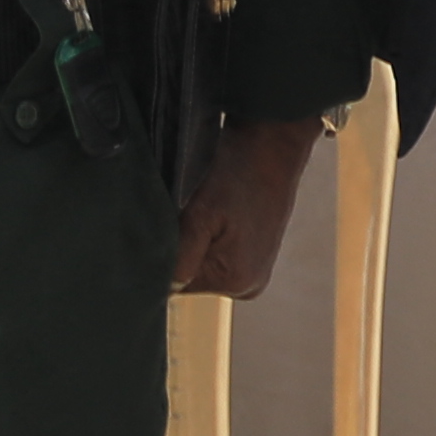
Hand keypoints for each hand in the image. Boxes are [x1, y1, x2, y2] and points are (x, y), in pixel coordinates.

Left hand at [169, 112, 323, 300]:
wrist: (273, 144)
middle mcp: (249, 284)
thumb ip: (179, 259)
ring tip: (205, 210)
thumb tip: (161, 291)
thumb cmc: (239, 173)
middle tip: (190, 212)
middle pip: (191, 276)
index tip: (171, 225)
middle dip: (181, 248)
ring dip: (194, 241)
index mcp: (237, 280)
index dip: (165, 254)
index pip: (176, 284)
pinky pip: (218, 254)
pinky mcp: (257, 255)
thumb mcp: (199, 216)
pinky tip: (216, 213)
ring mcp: (255, 270)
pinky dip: (209, 236)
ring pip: (202, 263)